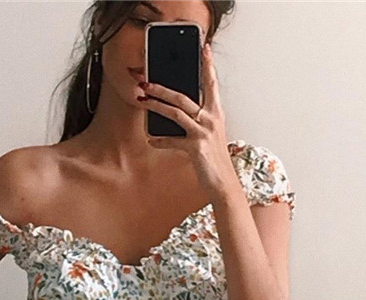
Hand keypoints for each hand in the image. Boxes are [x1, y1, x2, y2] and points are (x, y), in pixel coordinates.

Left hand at [139, 42, 236, 199]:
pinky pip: (172, 140)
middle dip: (161, 87)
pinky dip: (160, 140)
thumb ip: (197, 121)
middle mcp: (211, 119)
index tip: (205, 49)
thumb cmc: (214, 159)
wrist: (223, 183)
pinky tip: (151, 140)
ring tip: (142, 99)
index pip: (212, 84)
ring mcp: (203, 132)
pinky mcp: (196, 147)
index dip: (208, 66)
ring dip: (155, 105)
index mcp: (216, 114)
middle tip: (146, 80)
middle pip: (182, 97)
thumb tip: (175, 112)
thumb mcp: (209, 135)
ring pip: (175, 112)